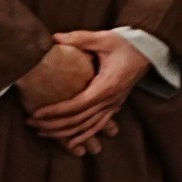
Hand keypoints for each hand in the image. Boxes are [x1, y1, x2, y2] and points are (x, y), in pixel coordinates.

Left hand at [28, 31, 148, 155]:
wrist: (150, 51)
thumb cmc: (128, 44)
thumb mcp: (104, 38)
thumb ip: (80, 38)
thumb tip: (54, 37)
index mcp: (106, 86)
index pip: (77, 105)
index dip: (55, 112)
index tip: (36, 113)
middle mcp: (110, 100)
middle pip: (78, 120)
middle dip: (53, 124)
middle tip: (31, 123)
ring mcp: (114, 105)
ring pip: (87, 127)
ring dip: (64, 133)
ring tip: (42, 132)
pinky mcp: (115, 106)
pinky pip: (98, 126)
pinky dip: (83, 136)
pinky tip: (70, 143)